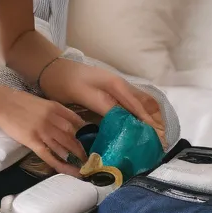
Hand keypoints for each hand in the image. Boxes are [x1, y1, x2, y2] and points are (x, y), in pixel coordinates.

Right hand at [0, 88, 86, 175]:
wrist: (1, 103)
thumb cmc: (19, 102)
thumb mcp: (42, 103)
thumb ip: (55, 112)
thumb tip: (67, 124)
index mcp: (55, 108)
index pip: (77, 122)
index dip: (87, 134)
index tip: (93, 142)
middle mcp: (52, 119)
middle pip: (73, 137)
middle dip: (83, 149)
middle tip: (92, 159)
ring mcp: (43, 130)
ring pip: (64, 147)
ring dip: (75, 158)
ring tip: (84, 167)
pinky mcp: (32, 141)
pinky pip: (49, 155)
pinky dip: (61, 164)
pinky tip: (69, 171)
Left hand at [44, 58, 164, 142]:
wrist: (52, 68)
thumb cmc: (64, 82)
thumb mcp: (83, 94)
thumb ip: (105, 106)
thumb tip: (126, 122)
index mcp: (115, 86)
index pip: (137, 110)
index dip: (146, 126)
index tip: (154, 143)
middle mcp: (120, 85)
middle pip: (144, 106)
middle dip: (153, 124)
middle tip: (159, 145)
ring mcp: (118, 86)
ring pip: (141, 103)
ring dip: (150, 119)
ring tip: (155, 138)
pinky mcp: (113, 89)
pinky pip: (133, 101)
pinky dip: (141, 114)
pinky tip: (141, 126)